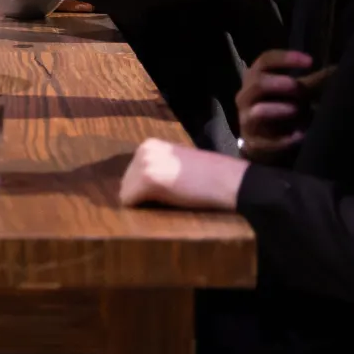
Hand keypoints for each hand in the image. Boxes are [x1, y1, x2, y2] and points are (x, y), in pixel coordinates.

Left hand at [119, 137, 247, 210]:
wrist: (227, 180)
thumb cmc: (207, 176)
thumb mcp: (175, 164)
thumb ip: (156, 167)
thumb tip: (137, 186)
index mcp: (149, 144)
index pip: (130, 174)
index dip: (145, 188)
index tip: (168, 189)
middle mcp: (143, 149)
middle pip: (125, 183)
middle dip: (142, 195)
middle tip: (170, 196)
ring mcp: (144, 162)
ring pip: (126, 193)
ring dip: (144, 202)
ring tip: (170, 198)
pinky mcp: (147, 178)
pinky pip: (129, 202)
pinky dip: (143, 209)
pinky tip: (166, 203)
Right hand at [236, 49, 325, 161]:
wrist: (265, 141)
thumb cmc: (281, 107)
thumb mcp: (295, 91)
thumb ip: (312, 81)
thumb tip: (340, 69)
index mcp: (256, 77)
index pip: (265, 60)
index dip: (285, 58)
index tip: (310, 61)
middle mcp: (247, 96)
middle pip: (257, 83)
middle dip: (278, 84)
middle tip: (297, 88)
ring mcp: (247, 120)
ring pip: (258, 112)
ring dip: (278, 109)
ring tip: (296, 110)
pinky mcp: (253, 143)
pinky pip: (267, 141)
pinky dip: (285, 139)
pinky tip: (301, 136)